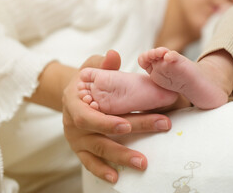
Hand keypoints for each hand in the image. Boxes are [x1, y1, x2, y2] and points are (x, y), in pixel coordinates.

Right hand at [62, 50, 171, 182]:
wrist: (71, 96)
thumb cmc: (85, 82)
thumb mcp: (89, 69)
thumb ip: (102, 64)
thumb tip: (114, 54)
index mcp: (75, 103)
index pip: (88, 116)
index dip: (106, 122)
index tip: (126, 126)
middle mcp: (74, 124)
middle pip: (101, 134)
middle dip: (133, 132)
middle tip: (161, 127)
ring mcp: (77, 140)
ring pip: (99, 151)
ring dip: (121, 157)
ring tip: (143, 163)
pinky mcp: (81, 150)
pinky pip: (90, 163)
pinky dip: (102, 171)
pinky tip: (117, 178)